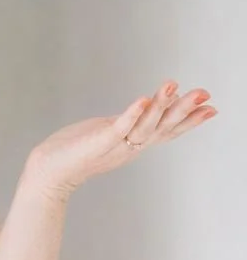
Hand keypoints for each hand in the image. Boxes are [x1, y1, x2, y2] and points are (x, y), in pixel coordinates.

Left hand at [24, 79, 217, 197]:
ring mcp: (115, 145)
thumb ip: (130, 123)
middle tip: (205, 95)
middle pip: (163, 128)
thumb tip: (151, 105)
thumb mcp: (109, 133)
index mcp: (134, 144)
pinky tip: (142, 99)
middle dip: (185, 111)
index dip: (190, 120)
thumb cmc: (74, 151)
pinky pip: (119, 127)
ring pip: (146, 126)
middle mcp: (129, 147)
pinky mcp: (99, 142)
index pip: (167, 131)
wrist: (47, 173)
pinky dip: (131, 114)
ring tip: (174, 86)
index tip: (212, 107)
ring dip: (161, 106)